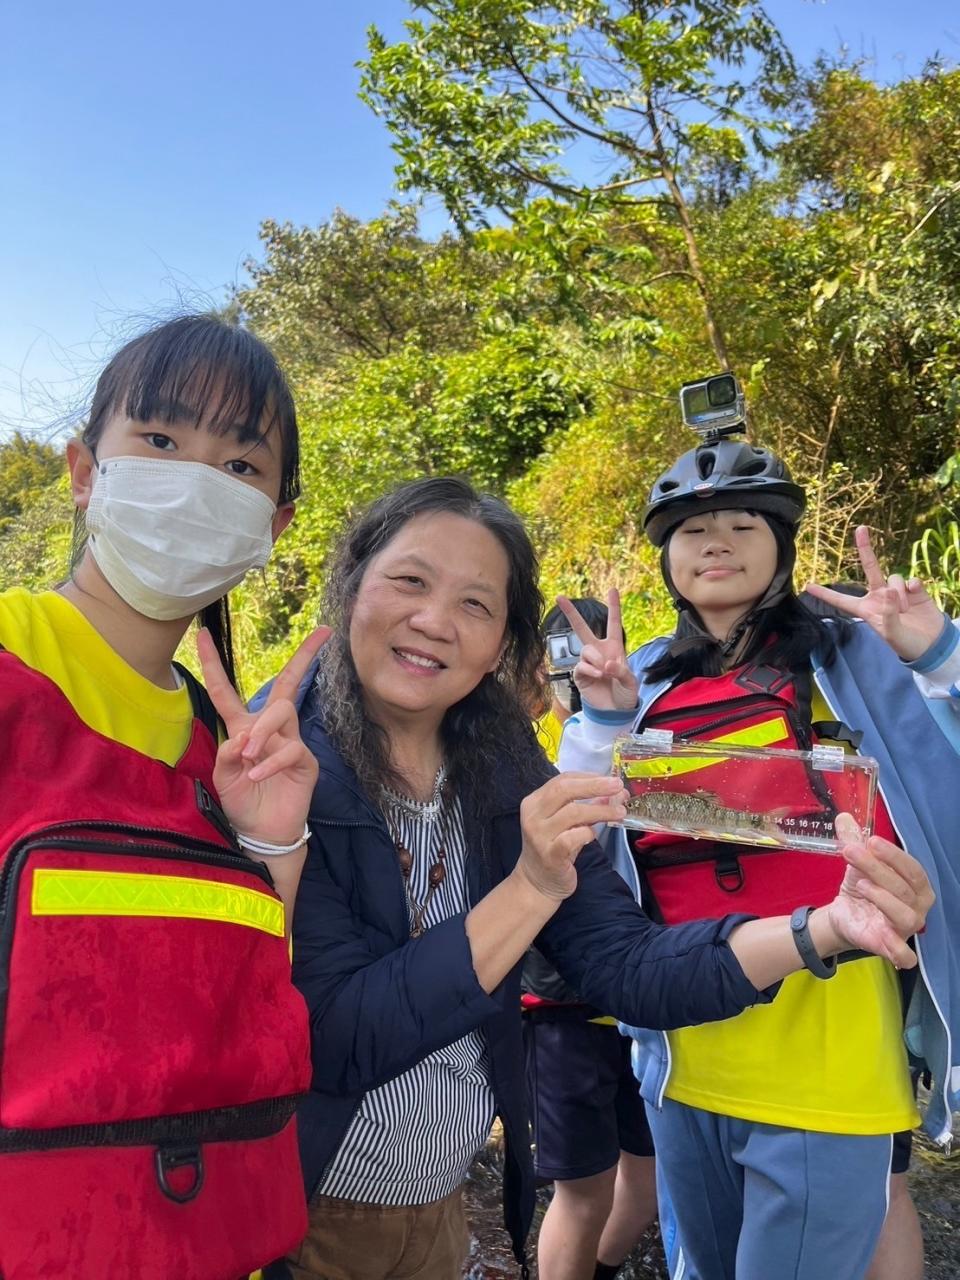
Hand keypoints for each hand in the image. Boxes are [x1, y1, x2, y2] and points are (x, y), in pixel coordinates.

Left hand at [197, 626, 329, 844]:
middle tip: (322, 634)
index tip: (202, 633)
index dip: (213, 663)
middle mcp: (269, 729)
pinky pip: (290, 749)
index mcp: (243, 728)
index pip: (225, 690)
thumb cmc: (241, 802)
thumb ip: (227, 753)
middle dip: (304, 657)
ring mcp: (290, 742)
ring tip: (249, 756)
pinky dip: (270, 761)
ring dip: (263, 731)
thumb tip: (243, 737)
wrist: (262, 832)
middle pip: (286, 684)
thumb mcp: (222, 777)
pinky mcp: (304, 762)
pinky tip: (257, 774)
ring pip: (282, 713)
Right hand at [514, 773, 627, 900]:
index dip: (588, 777)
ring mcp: (539, 836)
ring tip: (620, 812)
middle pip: (564, 790)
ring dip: (600, 810)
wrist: (536, 882)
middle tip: (617, 785)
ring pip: (572, 812)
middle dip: (594, 786)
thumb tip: (616, 793)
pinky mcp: (550, 855)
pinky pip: (573, 837)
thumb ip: (586, 807)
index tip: (610, 779)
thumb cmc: (553, 848)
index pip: (562, 780)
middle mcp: (533, 816)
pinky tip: (594, 834)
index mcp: (534, 802)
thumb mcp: (566, 824)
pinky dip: (588, 832)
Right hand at [556, 589, 637, 711]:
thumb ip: (621, 671)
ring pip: (585, 650)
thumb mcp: (631, 682)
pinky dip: (590, 670)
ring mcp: (588, 663)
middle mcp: (599, 651)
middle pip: (582, 628)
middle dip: (571, 613)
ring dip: (596, 659)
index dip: (613, 606)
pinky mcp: (580, 675)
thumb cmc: (625, 694)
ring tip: (605, 672)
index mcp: (614, 647)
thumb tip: (606, 664)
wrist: (615, 712)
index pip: (613, 623)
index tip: (612, 589)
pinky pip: (580, 666)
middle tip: (559, 597)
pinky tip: (598, 676)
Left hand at [804, 526, 944, 661]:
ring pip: (894, 579)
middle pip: (870, 568)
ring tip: (906, 613)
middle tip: (861, 529)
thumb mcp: (892, 634)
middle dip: (866, 548)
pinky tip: (915, 597)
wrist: (933, 644)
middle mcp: (879, 596)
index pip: (841, 600)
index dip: (825, 593)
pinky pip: (911, 580)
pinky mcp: (914, 589)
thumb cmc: (906, 643)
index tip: (808, 585)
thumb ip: (888, 614)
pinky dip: (913, 589)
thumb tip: (890, 591)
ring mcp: (897, 591)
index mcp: (866, 609)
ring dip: (900, 596)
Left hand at [812, 814, 933, 968]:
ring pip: (906, 916)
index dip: (893, 855)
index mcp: (917, 885)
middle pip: (905, 888)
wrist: (844, 916)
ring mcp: (907, 929)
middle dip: (878, 868)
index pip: (913, 869)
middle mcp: (918, 907)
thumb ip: (853, 840)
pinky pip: (905, 955)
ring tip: (860, 885)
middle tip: (852, 852)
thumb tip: (843, 817)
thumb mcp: (856, 862)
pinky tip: (883, 932)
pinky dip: (898, 948)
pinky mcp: (892, 947)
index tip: (870, 841)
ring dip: (883, 898)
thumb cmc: (862, 887)